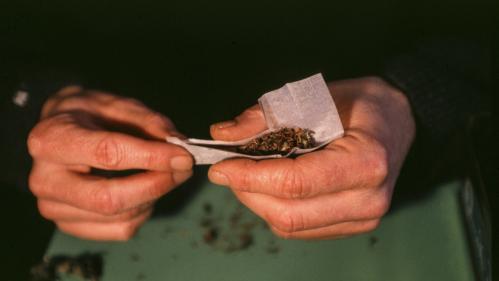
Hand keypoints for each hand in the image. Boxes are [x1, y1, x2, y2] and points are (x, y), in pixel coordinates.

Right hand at [27, 86, 192, 240]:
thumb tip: (179, 144)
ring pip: (120, 217)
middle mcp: (45, 180)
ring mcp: (54, 208)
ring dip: (154, 197)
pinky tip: (144, 191)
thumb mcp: (116, 104)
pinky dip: (143, 212)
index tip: (183, 156)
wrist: (57, 132)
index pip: (107, 154)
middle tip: (183, 169)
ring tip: (164, 174)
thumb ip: (148, 122)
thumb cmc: (88, 115)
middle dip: (156, 185)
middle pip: (109, 198)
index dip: (151, 157)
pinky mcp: (70, 226)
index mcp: (52, 139)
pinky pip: (120, 230)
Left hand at [208, 77, 414, 238]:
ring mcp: (363, 219)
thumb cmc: (360, 104)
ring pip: (290, 226)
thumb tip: (222, 134)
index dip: (250, 176)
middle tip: (227, 169)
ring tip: (246, 175)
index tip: (220, 166)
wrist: (399, 121)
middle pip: (288, 213)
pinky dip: (274, 210)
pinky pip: (300, 230)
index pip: (295, 183)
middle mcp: (368, 200)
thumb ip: (267, 115)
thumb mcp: (315, 96)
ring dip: (257, 202)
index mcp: (366, 162)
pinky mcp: (353, 226)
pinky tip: (269, 187)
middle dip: (247, 192)